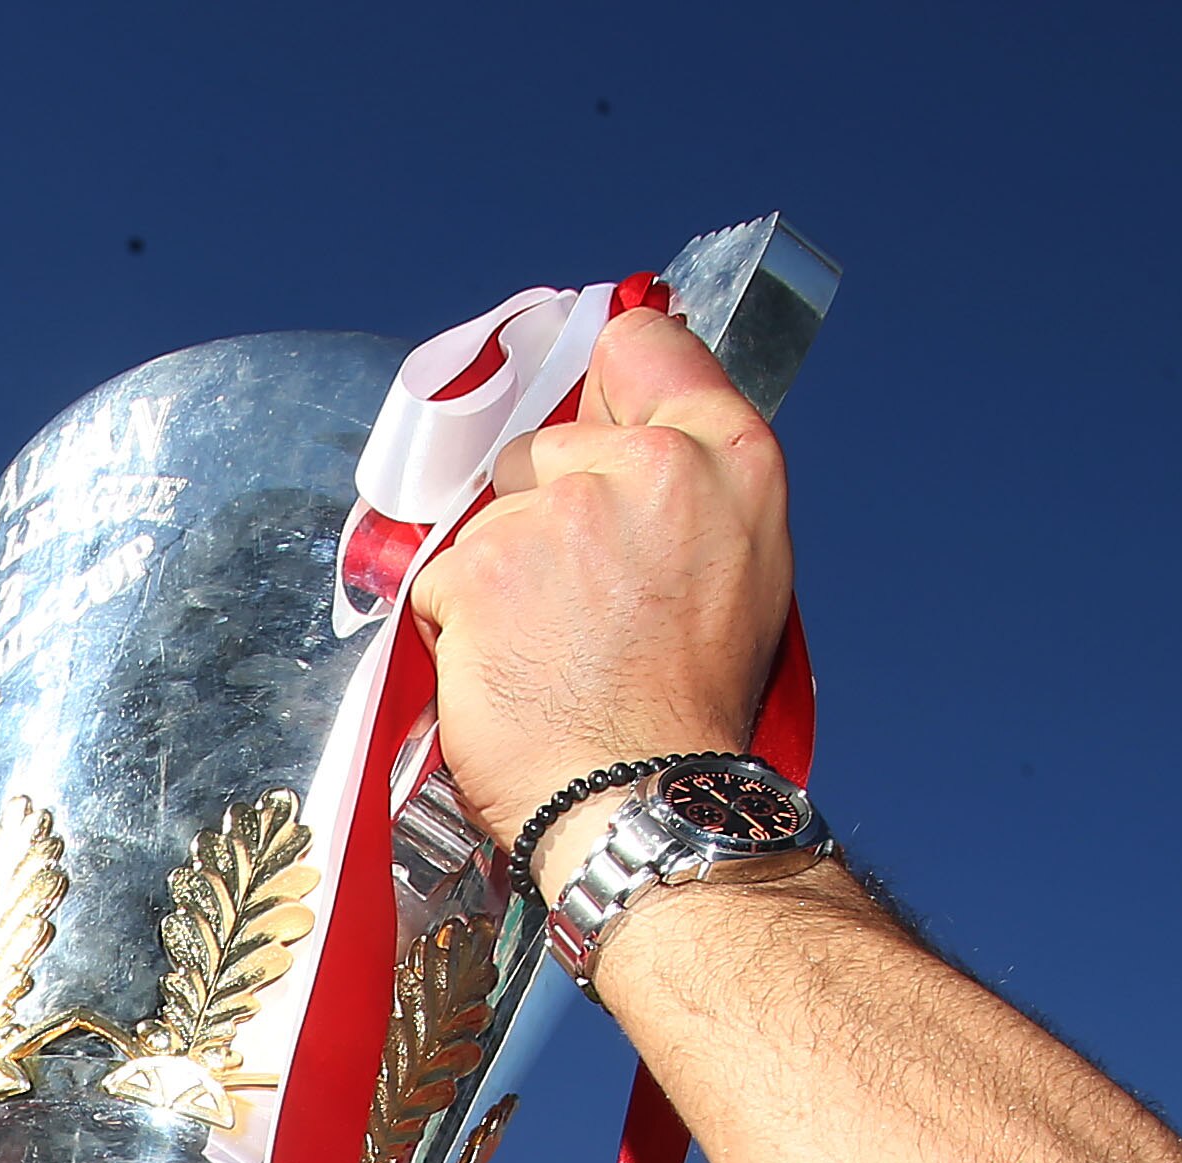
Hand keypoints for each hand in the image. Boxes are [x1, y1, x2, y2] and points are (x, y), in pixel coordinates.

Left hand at [408, 303, 791, 857]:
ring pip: (488, 515)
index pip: (639, 347)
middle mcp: (652, 465)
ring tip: (550, 647)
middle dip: (541, 511)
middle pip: (542, 441)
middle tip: (584, 603)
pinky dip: (458, 624)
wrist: (643, 796)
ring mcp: (561, 512)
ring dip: (499, 575)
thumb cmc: (690, 704)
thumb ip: (685, 481)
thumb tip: (613, 424)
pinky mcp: (484, 567)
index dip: (600, 385)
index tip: (586, 416)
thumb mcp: (740, 563)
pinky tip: (508, 668)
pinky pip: (441, 575)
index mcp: (729, 456)